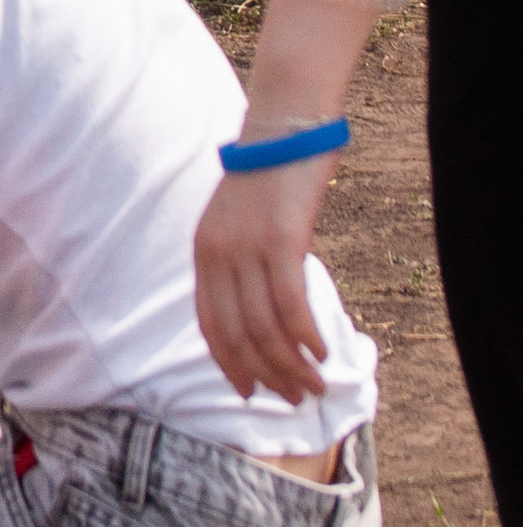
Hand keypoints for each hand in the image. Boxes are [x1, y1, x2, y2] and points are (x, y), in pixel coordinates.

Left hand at [193, 159, 340, 409]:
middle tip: (295, 398)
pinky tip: (323, 352)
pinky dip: (306, 336)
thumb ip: (241, 264)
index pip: (210, 325)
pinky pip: (290, 303)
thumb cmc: (269, 177)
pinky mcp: (282, 240)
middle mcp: (219, 255)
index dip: (230, 364)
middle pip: (238, 334)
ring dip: (292, 364)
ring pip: (266, 327)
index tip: (252, 392)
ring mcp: (248, 248)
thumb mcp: (240, 224)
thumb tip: (263, 314)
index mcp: (204, 253)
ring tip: (315, 385)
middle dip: (267, 375)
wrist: (284, 128)